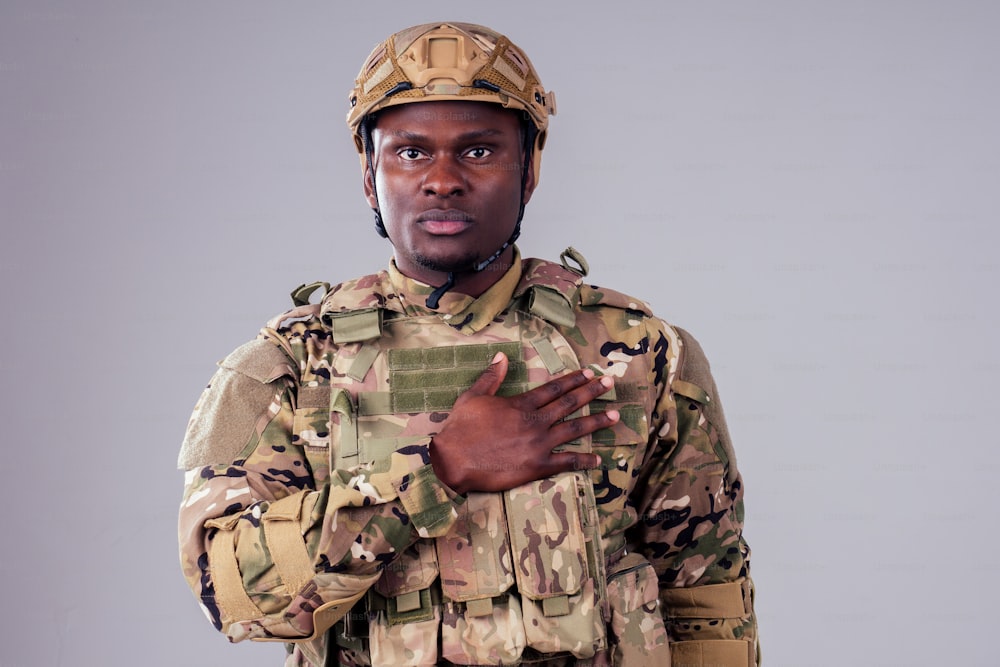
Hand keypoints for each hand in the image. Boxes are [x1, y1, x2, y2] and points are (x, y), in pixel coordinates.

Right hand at [429, 352, 617, 493]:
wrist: (454, 460)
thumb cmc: (461, 428)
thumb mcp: (473, 396)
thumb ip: (491, 377)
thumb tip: (500, 356)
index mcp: (522, 404)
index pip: (554, 388)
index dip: (574, 379)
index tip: (589, 373)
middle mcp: (536, 421)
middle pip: (570, 404)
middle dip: (592, 392)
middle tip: (610, 384)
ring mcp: (539, 444)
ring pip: (575, 430)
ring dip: (596, 422)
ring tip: (614, 416)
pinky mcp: (538, 466)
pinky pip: (567, 462)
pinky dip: (584, 461)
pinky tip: (598, 460)